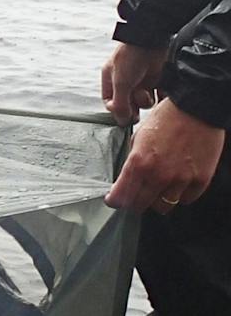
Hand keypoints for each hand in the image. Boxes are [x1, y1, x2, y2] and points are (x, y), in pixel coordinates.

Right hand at [101, 42, 167, 123]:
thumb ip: (120, 104)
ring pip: (143, 102)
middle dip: (132, 109)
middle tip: (136, 113)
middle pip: (128, 105)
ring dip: (145, 101)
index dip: (116, 110)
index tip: (123, 112)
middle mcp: (126, 83)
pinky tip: (159, 93)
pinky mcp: (157, 80)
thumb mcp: (120, 83)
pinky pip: (159, 96)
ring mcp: (142, 82)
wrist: (150, 41)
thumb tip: (122, 122)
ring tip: (146, 92)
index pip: (111, 103)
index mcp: (111, 81)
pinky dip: (160, 98)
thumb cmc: (130, 58)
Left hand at [105, 97, 225, 213]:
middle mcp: (159, 175)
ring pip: (163, 206)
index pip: (120, 197)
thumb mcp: (139, 137)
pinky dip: (180, 194)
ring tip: (160, 187)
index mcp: (139, 163)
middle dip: (135, 202)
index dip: (115, 201)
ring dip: (158, 199)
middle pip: (140, 205)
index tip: (115, 200)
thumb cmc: (167, 118)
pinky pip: (186, 199)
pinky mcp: (200, 180)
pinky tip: (178, 183)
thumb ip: (133, 161)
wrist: (197, 108)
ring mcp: (181, 179)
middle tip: (137, 194)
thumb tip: (127, 178)